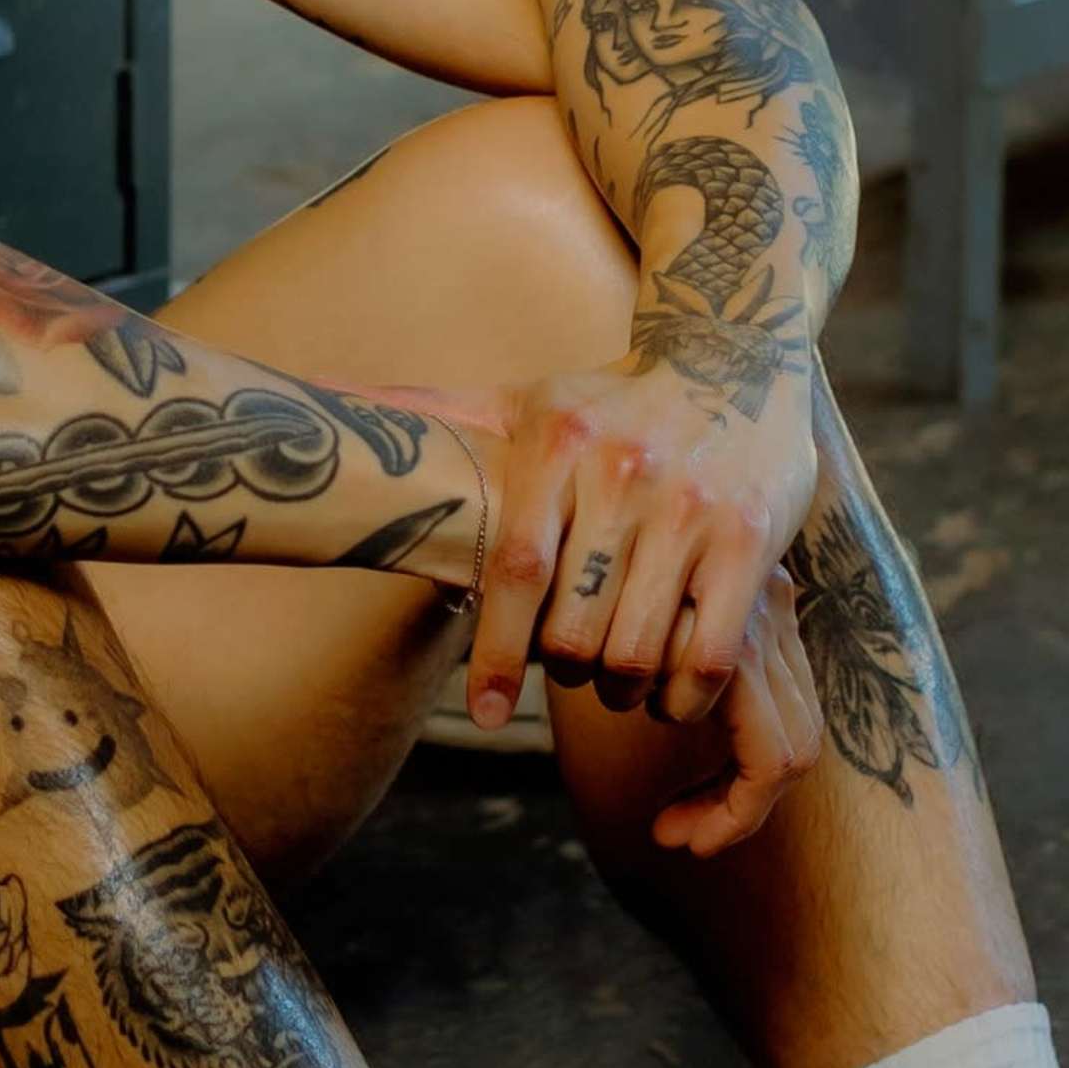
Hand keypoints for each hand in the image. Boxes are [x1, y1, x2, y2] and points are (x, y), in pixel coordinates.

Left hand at [457, 352, 820, 731]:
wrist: (735, 355)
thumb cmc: (611, 401)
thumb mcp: (524, 400)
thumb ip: (429, 412)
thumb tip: (319, 402)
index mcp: (559, 441)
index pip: (516, 569)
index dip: (498, 652)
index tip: (485, 712)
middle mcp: (624, 472)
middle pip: (575, 627)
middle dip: (565, 670)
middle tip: (569, 671)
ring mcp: (692, 508)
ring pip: (638, 651)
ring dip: (621, 691)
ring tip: (617, 685)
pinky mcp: (749, 538)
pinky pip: (708, 652)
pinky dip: (684, 694)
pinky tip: (671, 693)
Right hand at [560, 565, 823, 861]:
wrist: (516, 496)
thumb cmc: (555, 559)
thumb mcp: (608, 609)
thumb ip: (645, 645)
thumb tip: (657, 713)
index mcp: (746, 590)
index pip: (786, 702)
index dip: (743, 773)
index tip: (679, 814)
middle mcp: (763, 605)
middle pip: (799, 731)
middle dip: (741, 804)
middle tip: (676, 837)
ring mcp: (752, 624)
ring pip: (783, 753)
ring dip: (723, 807)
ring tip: (663, 825)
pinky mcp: (726, 651)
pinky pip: (763, 756)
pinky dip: (729, 808)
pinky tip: (665, 828)